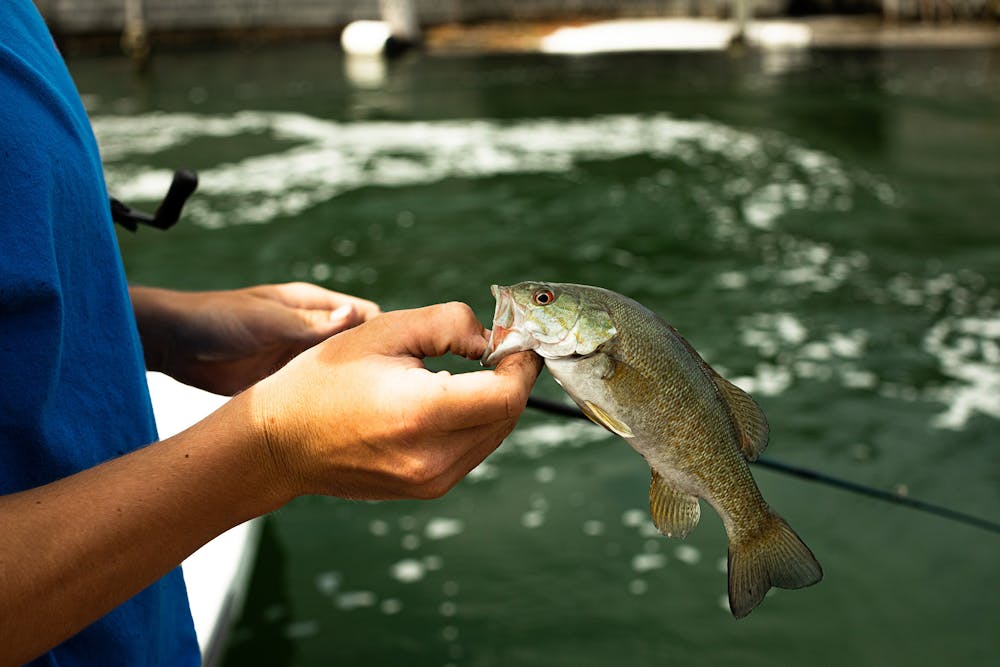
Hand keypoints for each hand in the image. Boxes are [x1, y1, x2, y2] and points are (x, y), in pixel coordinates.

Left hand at [132, 283, 379, 394]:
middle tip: (392, 395)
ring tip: (372, 414)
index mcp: (315, 306)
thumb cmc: (216, 317)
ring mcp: (302, 361)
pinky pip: (317, 395)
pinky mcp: (287, 385)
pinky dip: (330, 408)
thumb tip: (355, 315)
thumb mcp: (266, 319)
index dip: (386, 336)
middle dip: (376, 369)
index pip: (366, 318)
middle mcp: (315, 333)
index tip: (401, 361)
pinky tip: (341, 425)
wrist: (173, 345)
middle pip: (360, 350)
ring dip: (354, 392)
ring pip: (342, 377)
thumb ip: (309, 323)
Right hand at [246, 302, 542, 500]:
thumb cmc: (325, 380)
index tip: (517, 338)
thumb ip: (451, 324)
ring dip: (494, 400)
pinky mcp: (428, 490)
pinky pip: (473, 450)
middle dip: (511, 377)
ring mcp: (432, 481)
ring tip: (468, 370)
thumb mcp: (385, 329)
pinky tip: (448, 399)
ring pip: (495, 434)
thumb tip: (493, 341)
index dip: (522, 363)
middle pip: (507, 416)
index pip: (508, 395)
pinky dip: (474, 421)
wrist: (280, 443)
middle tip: (498, 346)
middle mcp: (433, 457)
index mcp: (421, 413)